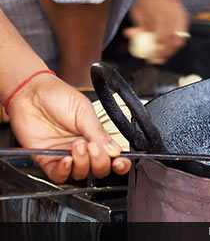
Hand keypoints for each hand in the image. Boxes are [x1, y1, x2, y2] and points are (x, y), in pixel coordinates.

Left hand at [7, 73, 130, 182]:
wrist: (31, 92)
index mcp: (95, 136)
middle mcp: (83, 148)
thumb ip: (98, 133)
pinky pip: (59, 176)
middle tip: (92, 147)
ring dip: (83, 163)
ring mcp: (65, 155)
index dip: (120, 163)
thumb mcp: (84, 111)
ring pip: (81, 174)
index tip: (120, 162)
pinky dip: (64, 171)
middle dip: (100, 162)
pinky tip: (66, 159)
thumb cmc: (58, 96)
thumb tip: (114, 150)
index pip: (113, 156)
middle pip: (99, 169)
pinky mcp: (47, 160)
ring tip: (77, 145)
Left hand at [124, 0, 188, 64]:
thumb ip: (137, 24)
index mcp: (161, 12)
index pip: (161, 36)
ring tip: (163, 57)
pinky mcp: (185, 18)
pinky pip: (183, 35)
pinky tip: (169, 48)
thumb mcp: (138, 10)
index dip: (157, 50)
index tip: (150, 57)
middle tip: (156, 60)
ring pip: (180, 39)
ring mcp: (181, 17)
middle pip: (172, 40)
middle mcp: (173, 15)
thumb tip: (131, 36)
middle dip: (165, 54)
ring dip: (171, 50)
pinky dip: (176, 43)